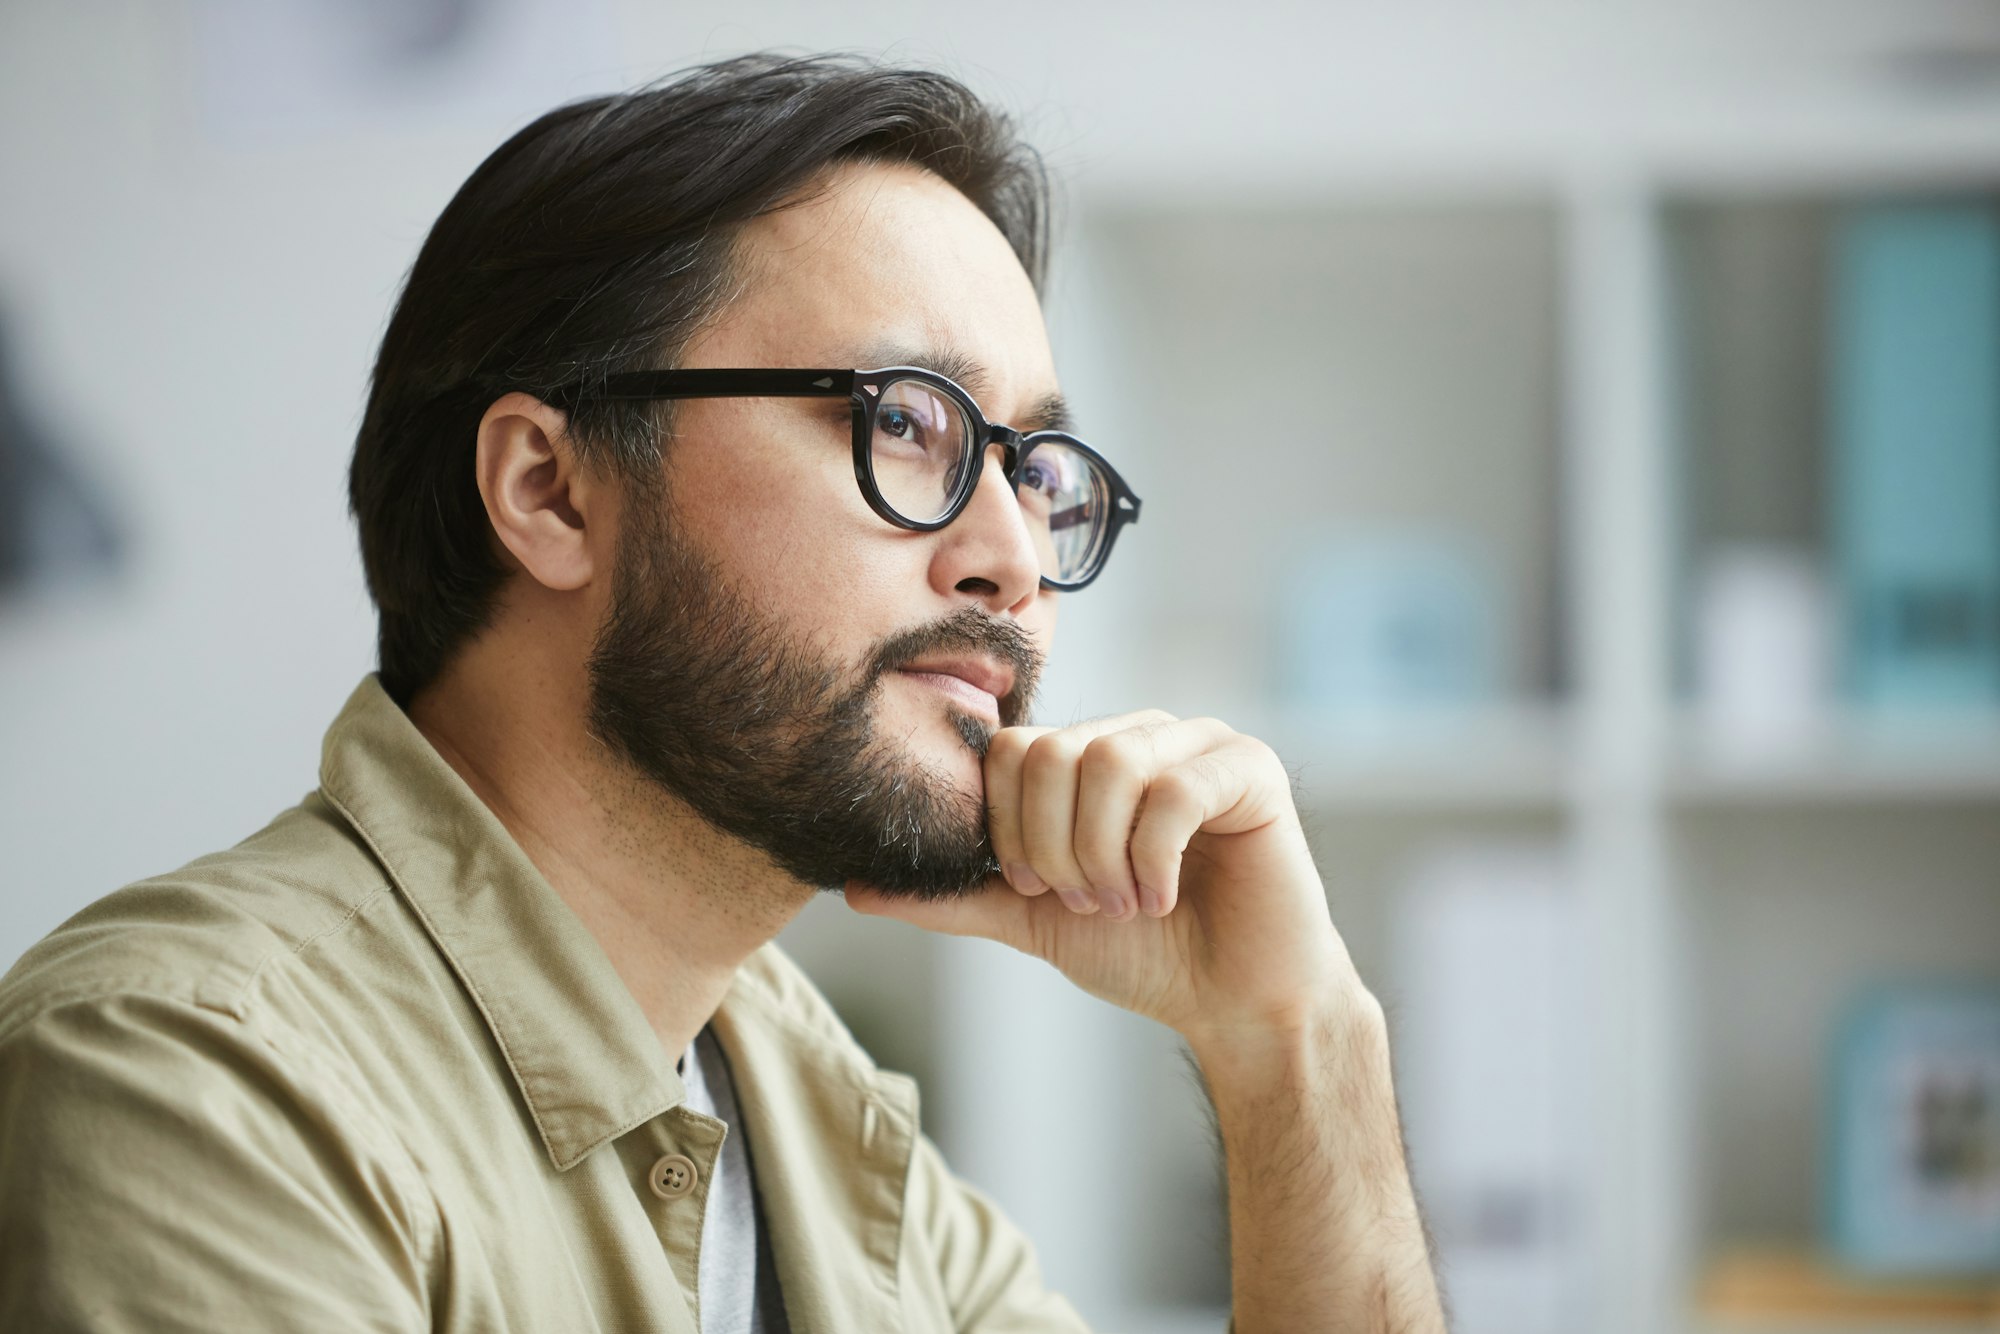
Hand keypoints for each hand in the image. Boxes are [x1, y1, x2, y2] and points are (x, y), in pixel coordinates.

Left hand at [846, 711, 1365, 1046]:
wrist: (1236, 1004)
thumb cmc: (1144, 956)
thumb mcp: (1034, 922)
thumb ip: (955, 896)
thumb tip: (853, 886)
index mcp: (1090, 755)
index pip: (1011, 750)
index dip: (1009, 829)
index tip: (1039, 891)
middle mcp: (1142, 733)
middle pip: (1051, 752)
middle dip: (1054, 848)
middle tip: (1086, 902)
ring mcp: (1199, 743)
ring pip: (1110, 763)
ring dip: (1104, 857)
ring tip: (1126, 904)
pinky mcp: (1249, 769)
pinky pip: (1174, 790)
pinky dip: (1153, 859)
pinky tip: (1163, 899)